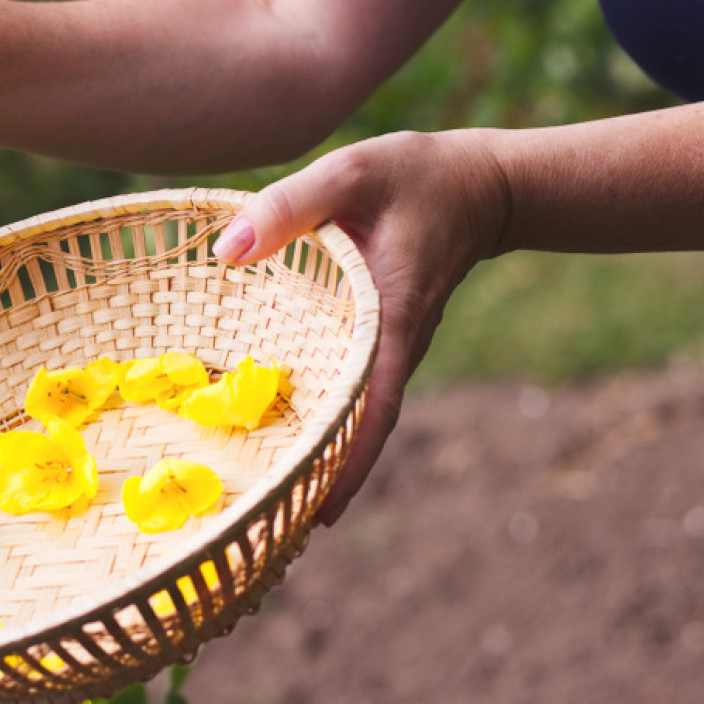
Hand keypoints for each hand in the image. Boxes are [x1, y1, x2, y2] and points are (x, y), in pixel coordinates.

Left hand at [211, 129, 510, 523]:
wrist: (477, 183)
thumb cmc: (414, 175)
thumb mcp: (351, 173)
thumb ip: (290, 206)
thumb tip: (225, 252)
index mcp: (390, 315)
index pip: (375, 401)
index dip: (351, 459)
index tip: (323, 511)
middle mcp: (392, 345)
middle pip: (361, 426)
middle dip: (324, 477)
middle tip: (270, 530)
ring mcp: (386, 346)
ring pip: (355, 413)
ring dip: (319, 453)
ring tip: (264, 503)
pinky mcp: (375, 337)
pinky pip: (349, 387)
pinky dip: (320, 417)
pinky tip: (278, 435)